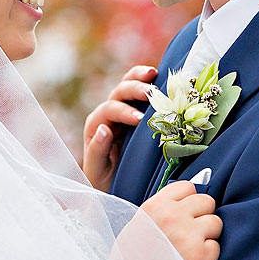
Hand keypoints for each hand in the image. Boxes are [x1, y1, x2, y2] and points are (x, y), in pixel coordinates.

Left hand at [83, 65, 157, 190]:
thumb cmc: (105, 181)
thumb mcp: (97, 170)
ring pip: (128, 85)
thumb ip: (97, 150)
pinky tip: (162, 78)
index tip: (139, 120)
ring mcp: (123, 111)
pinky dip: (151, 83)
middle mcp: (108, 114)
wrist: (113, 186)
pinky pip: (142, 93)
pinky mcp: (137, 112)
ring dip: (140, 77)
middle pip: (119, 92)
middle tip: (151, 93)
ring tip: (154, 73)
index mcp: (96, 125)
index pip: (109, 110)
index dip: (123, 112)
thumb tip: (104, 129)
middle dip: (134, 89)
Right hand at [138, 180, 220, 259]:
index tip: (185, 213)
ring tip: (190, 249)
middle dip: (202, 216)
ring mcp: (189, 235)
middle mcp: (173, 216)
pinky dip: (207, 256)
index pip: (188, 187)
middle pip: (207, 202)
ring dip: (207, 235)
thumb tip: (186, 201)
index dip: (189, 201)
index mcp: (155, 206)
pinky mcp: (201, 256)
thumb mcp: (137, 226)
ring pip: (216, 223)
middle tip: (190, 233)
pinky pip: (216, 247)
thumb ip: (161, 211)